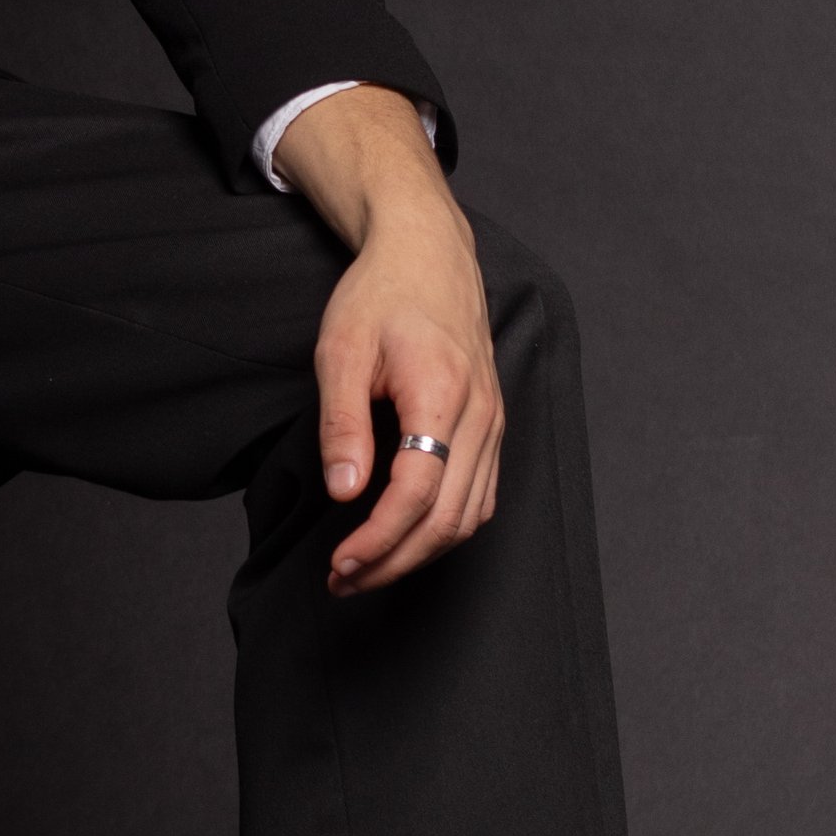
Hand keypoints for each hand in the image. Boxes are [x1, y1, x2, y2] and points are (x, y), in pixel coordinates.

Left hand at [270, 85, 502, 597]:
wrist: (428, 254)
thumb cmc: (381, 295)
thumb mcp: (342, 350)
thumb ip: (344, 424)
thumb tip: (344, 492)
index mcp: (442, 393)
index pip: (418, 494)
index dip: (379, 540)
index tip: (341, 564)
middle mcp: (480, 415)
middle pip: (448, 519)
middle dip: (395, 561)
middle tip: (344, 580)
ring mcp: (493, 423)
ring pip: (470, 516)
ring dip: (419, 553)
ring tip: (367, 567)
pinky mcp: (492, 426)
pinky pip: (481, 497)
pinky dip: (446, 529)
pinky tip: (407, 538)